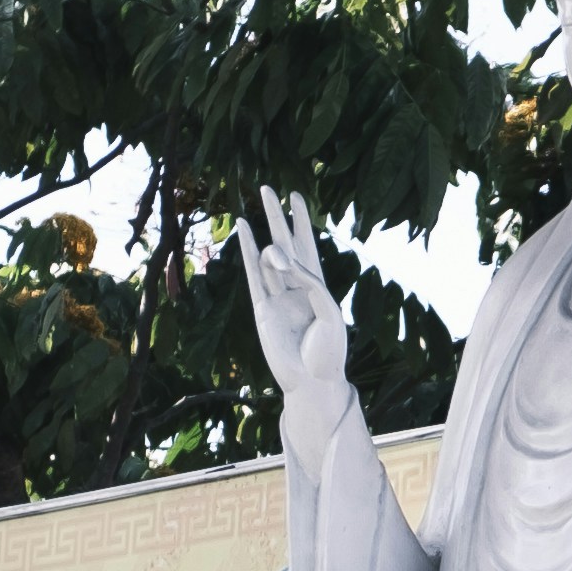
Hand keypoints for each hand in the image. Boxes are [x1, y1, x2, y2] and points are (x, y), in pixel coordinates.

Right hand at [238, 190, 358, 445]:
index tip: (296, 197)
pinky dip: (247, 251)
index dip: (301, 221)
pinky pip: (253, 274)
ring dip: (264, 233)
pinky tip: (243, 231)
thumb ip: (307, 281)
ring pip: (268, 257)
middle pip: (284, 243)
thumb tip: (278, 257)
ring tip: (254, 207)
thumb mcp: (328, 310)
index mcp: (316, 287)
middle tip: (268, 189)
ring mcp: (277, 296)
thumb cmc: (328, 350)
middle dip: (277, 216)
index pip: (307, 246)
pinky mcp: (262, 308)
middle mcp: (295, 288)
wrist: (312, 381)